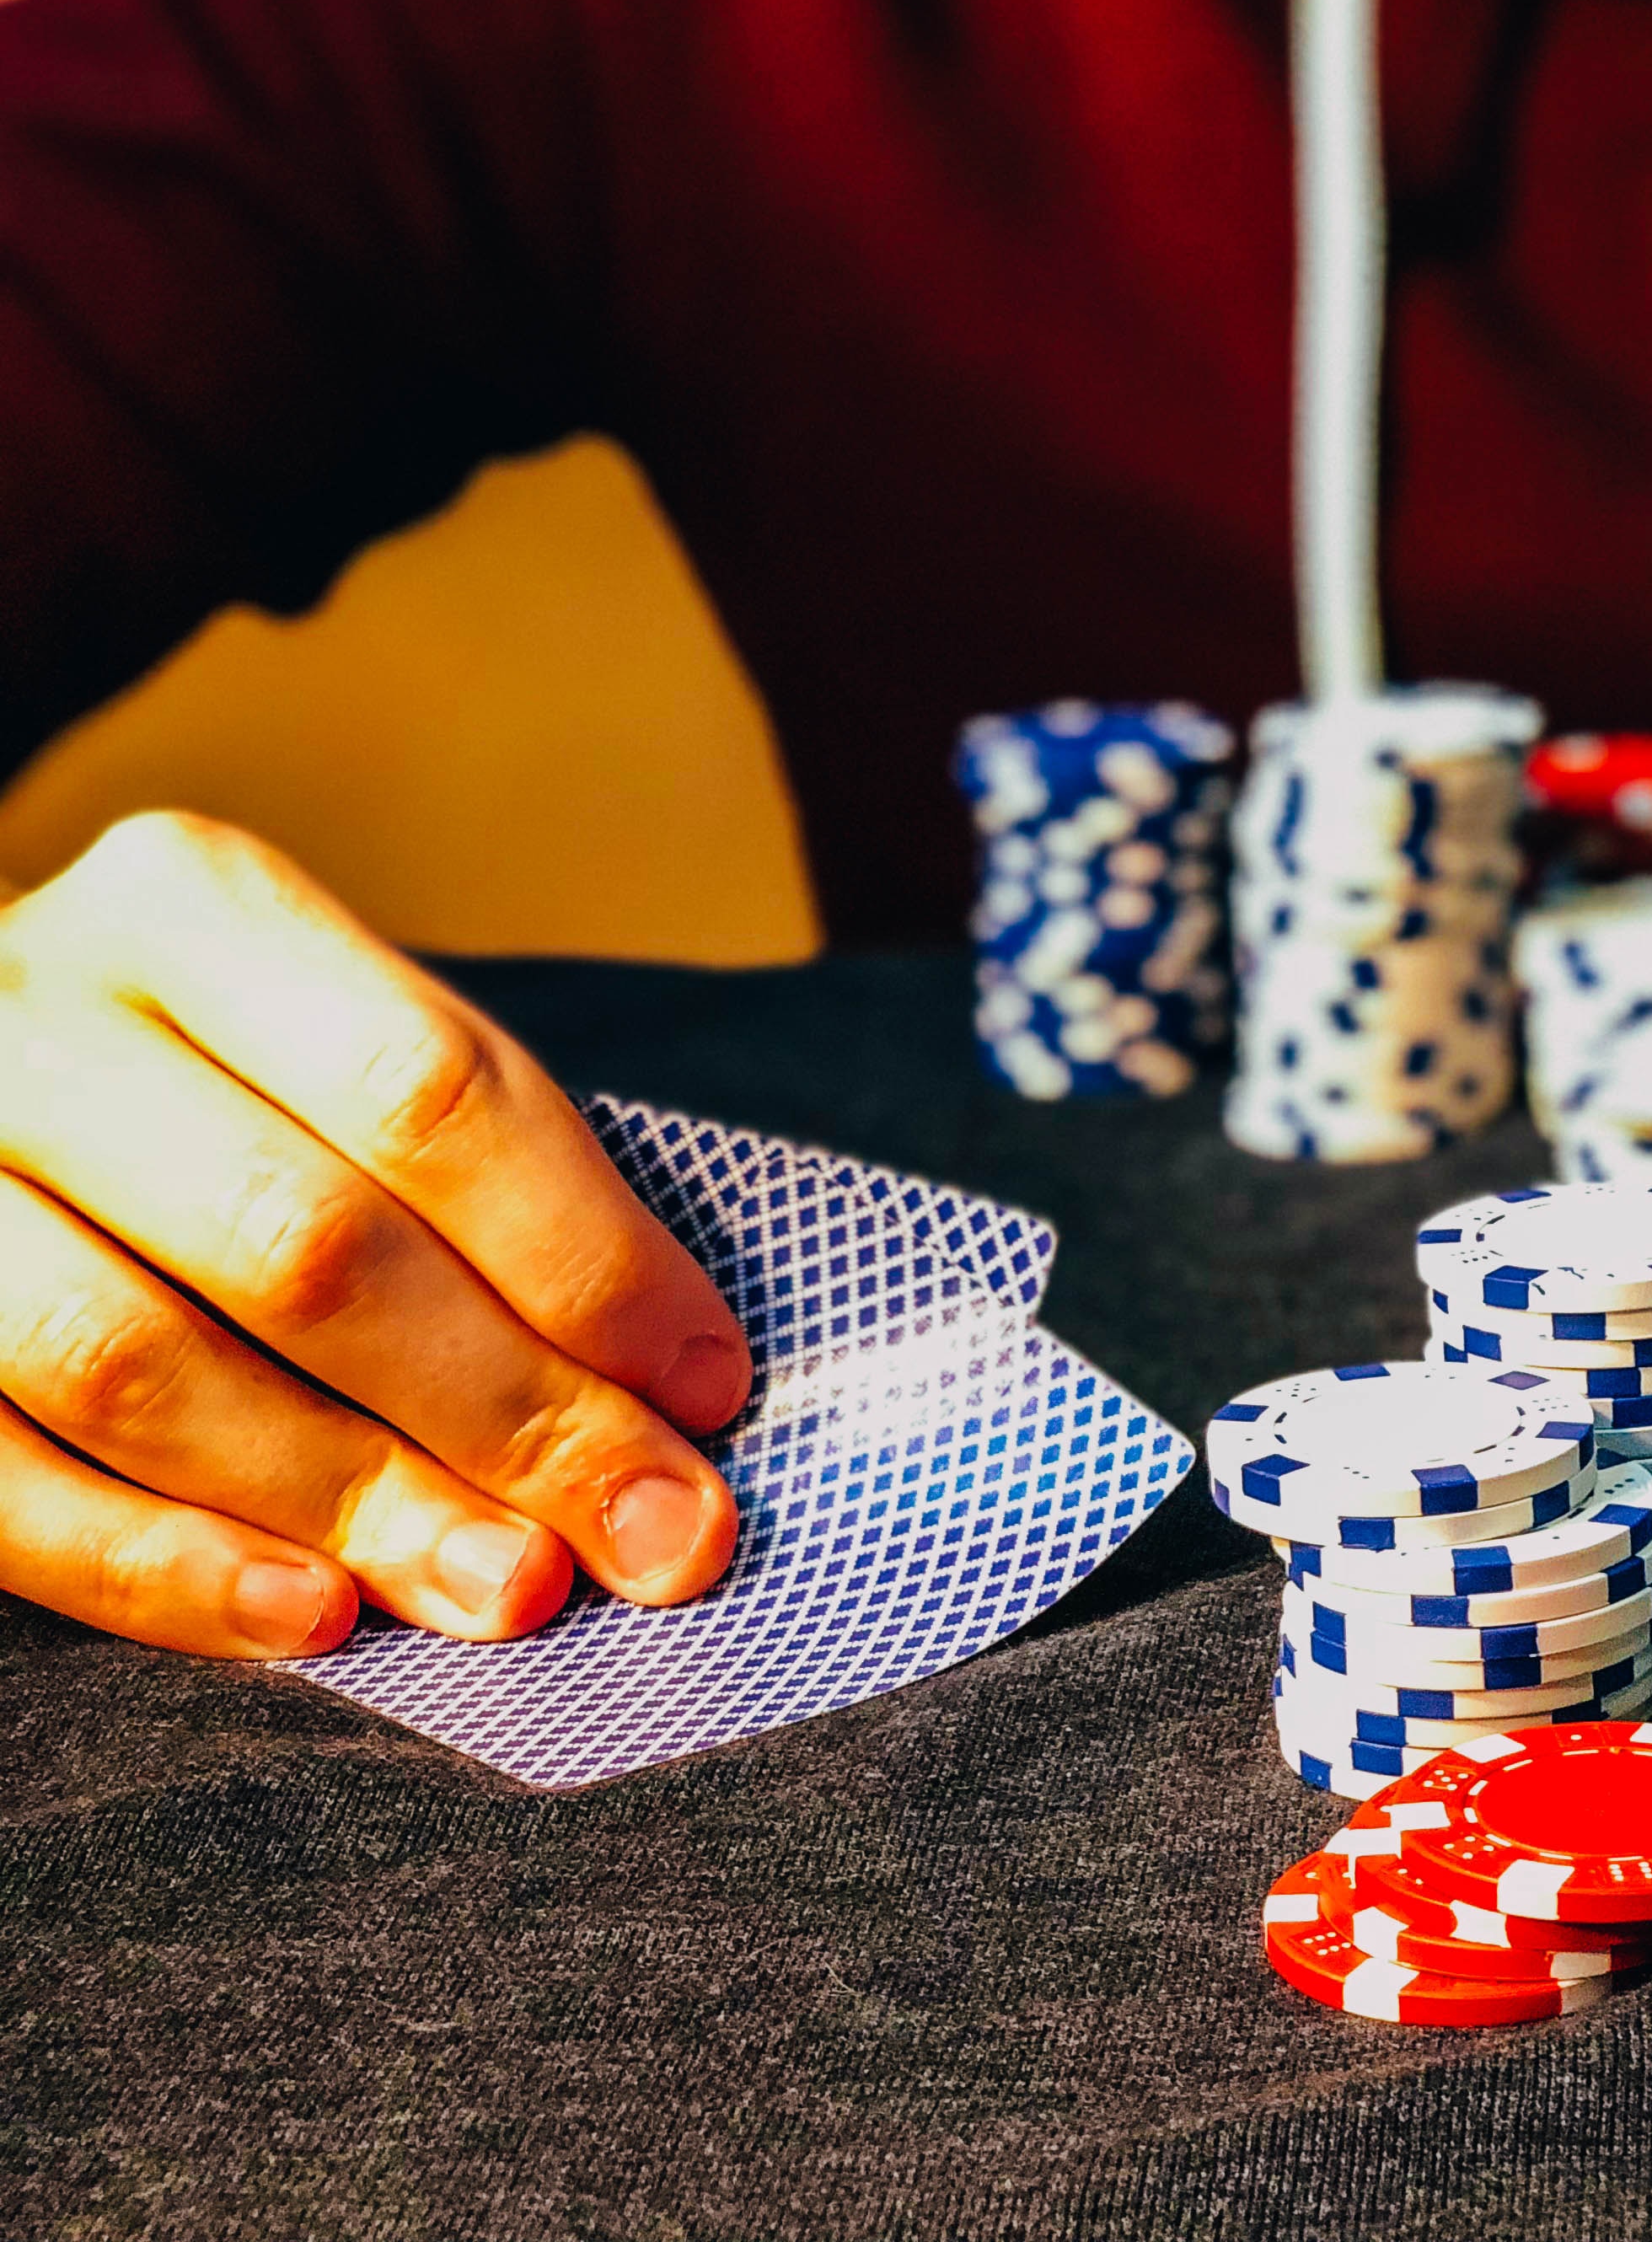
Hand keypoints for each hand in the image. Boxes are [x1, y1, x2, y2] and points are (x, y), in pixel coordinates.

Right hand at [0, 813, 748, 1657]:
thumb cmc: (205, 1085)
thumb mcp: (325, 1050)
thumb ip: (473, 1182)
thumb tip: (668, 1391)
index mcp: (191, 908)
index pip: (427, 1089)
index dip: (587, 1255)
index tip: (708, 1386)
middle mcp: (31, 1015)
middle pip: (303, 1239)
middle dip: (508, 1411)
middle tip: (653, 1533)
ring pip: (137, 1362)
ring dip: (350, 1502)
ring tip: (511, 1589)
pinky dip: (162, 1567)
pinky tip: (312, 1618)